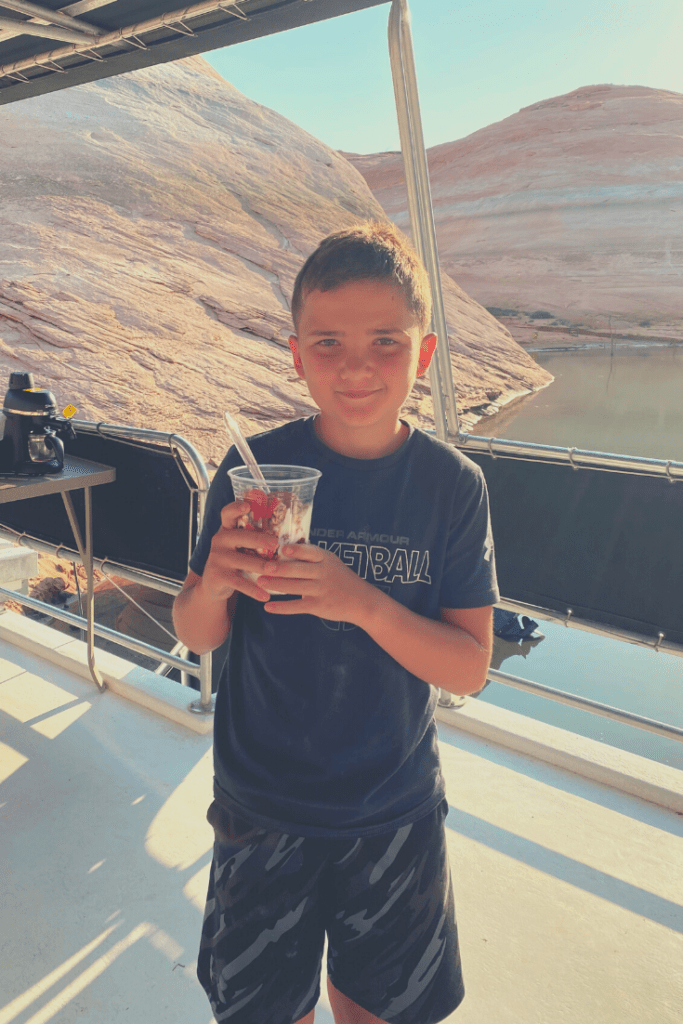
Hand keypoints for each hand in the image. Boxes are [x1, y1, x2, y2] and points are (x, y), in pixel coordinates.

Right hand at [200, 500, 278, 603]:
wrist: (214, 584)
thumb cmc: (237, 560)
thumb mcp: (242, 546)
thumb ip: (256, 538)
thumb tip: (292, 532)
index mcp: (227, 529)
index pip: (227, 513)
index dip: (236, 507)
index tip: (248, 505)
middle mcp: (219, 540)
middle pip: (239, 536)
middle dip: (258, 539)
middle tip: (275, 543)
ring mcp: (216, 558)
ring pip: (242, 561)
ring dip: (260, 566)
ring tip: (275, 570)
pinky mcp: (216, 575)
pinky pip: (238, 582)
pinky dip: (253, 589)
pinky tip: (265, 595)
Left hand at [257, 544, 374, 622]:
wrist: (362, 601)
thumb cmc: (341, 578)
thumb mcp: (331, 563)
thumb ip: (311, 558)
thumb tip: (283, 549)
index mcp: (326, 559)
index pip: (310, 552)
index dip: (296, 551)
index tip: (281, 549)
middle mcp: (324, 573)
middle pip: (299, 570)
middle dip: (280, 568)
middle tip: (263, 567)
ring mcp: (321, 590)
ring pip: (295, 587)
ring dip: (276, 585)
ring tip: (260, 582)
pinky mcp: (318, 606)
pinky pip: (297, 606)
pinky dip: (282, 607)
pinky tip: (268, 607)